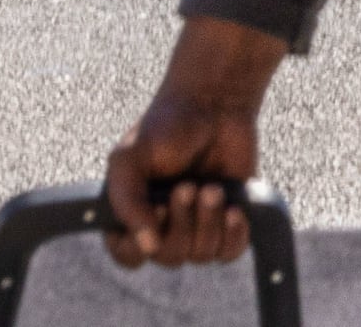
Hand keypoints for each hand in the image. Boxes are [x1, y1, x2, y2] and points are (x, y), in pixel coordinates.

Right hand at [103, 17, 288, 268]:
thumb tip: (147, 246)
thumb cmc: (167, 125)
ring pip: (200, 255)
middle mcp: (162, 224)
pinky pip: (229, 253)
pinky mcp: (226, 222)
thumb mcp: (130, 156)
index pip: (127, 254)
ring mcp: (196, 225)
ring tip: (212, 187)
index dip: (141, 242)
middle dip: (181, 222)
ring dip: (208, 221)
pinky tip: (234, 209)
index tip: (158, 206)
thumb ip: (126, 200)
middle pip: (168, 256)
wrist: (215, 103)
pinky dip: (233, 235)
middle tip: (187, 186)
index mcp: (131, 212)